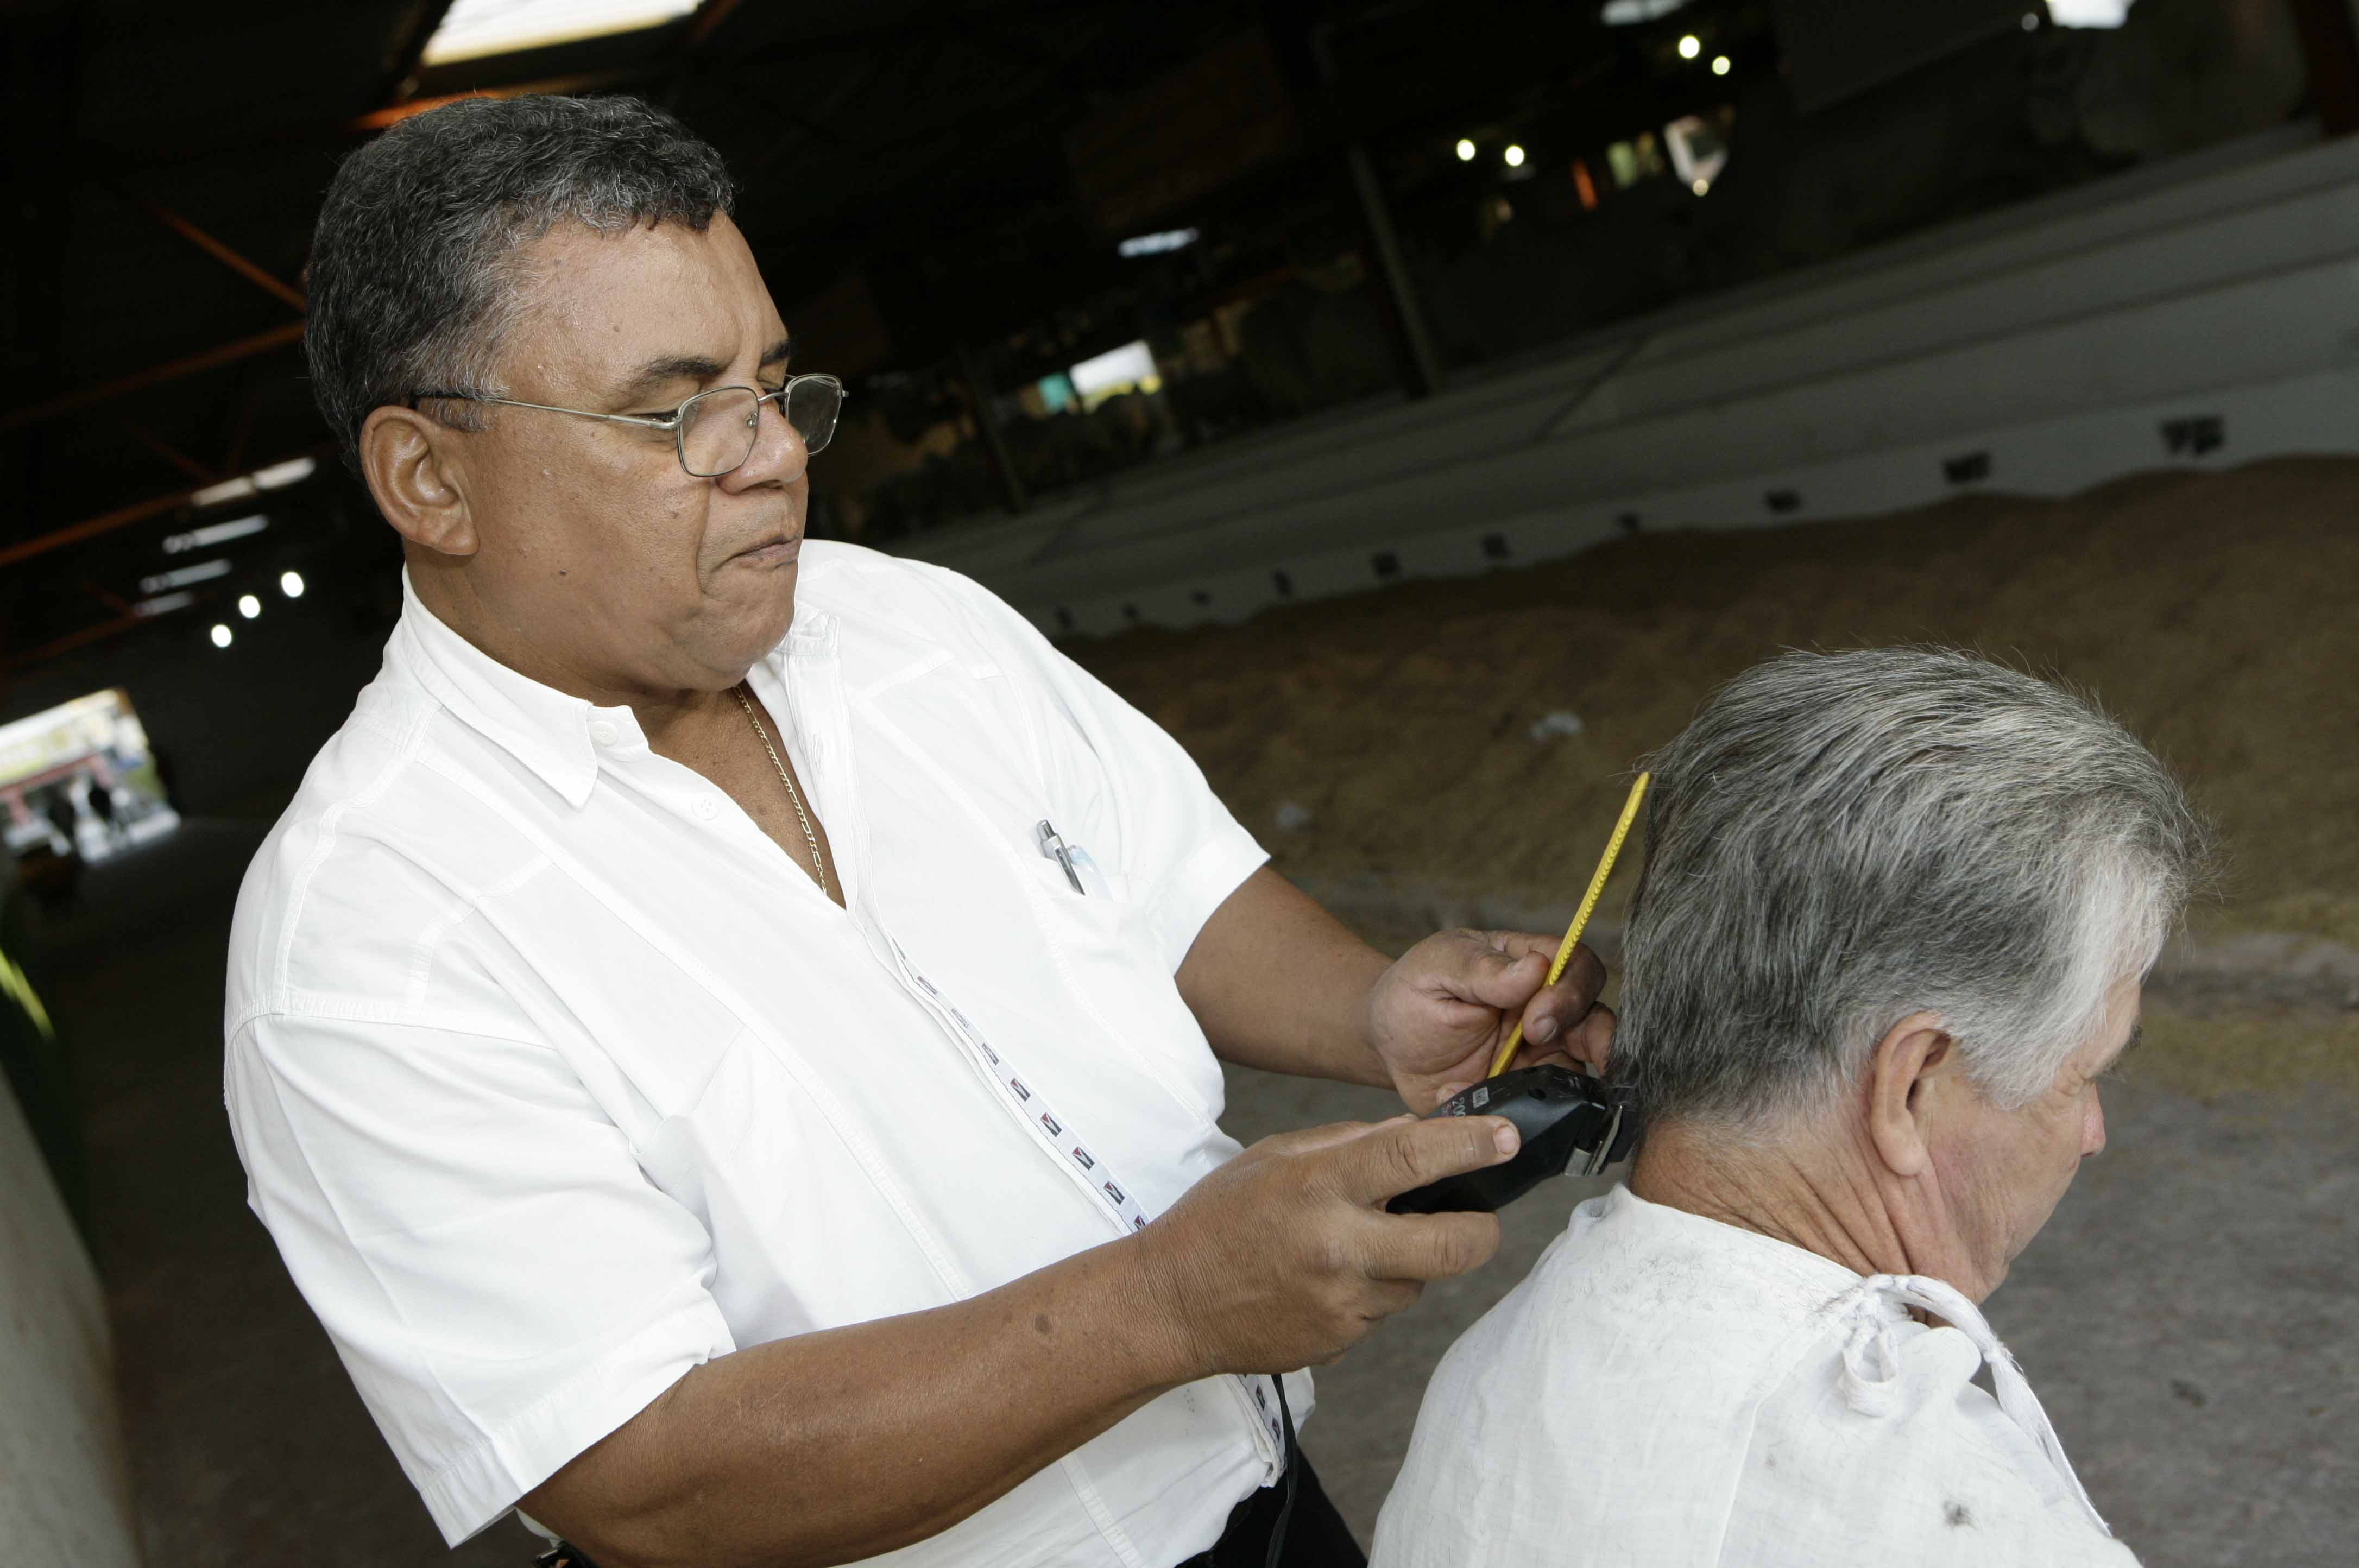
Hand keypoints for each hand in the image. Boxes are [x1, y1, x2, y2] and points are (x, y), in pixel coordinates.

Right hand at [1130, 1115, 1517, 1377]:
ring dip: (1409, 1260)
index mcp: (1320, 1186)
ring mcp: (1343, 1302)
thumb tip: (1415, 1134)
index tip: (1507, 1138)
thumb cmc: (1219, 1219)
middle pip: (1453, 1245)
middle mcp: (1339, 1246)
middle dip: (1481, 1230)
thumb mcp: (1276, 1156)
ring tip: (1358, 1246)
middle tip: (1478, 1217)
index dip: (1472, 1145)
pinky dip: (1374, 1290)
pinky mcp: (1341, 1339)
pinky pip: (1383, 1310)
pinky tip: (1329, 1279)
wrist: (1171, 1304)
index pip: (1414, 1159)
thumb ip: (1349, 1143)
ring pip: (1419, 1280)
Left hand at [1357, 929, 1614, 1109]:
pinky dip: (1552, 1109)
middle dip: (1593, 1034)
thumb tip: (1537, 968)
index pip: (1575, 963)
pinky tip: (1521, 1110)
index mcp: (1526, 964)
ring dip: (1585, 1076)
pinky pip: (1558, 1102)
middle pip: (1595, 1014)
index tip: (1534, 1017)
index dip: (1569, 989)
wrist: (1388, 1048)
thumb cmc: (1411, 995)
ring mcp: (1542, 1051)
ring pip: (1589, 1062)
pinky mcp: (1530, 1089)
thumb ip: (1482, 969)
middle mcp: (1544, 1006)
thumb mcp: (1436, 969)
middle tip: (1543, 1043)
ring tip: (1558, 1089)